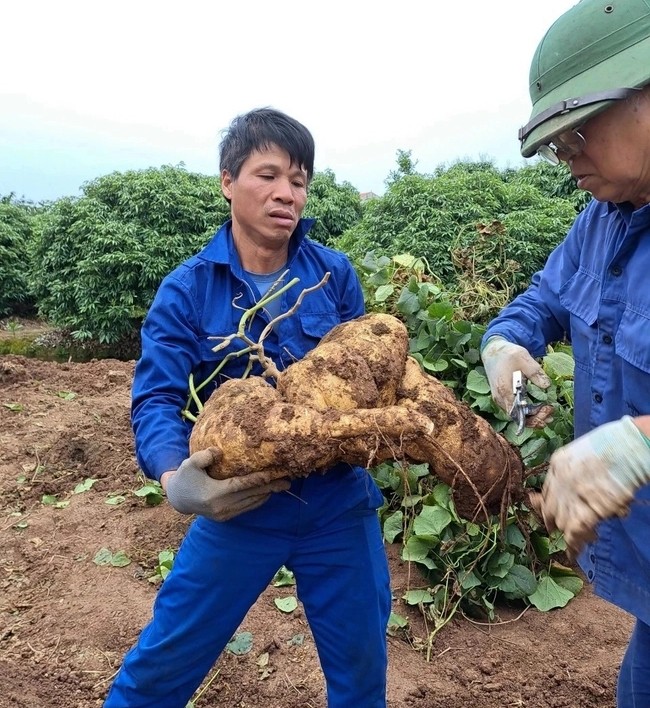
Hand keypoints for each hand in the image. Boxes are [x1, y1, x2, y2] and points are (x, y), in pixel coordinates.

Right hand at [164, 449, 290, 521]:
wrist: (178, 499)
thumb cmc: (185, 477)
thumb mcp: (190, 462)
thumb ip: (205, 456)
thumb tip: (220, 452)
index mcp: (214, 494)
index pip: (241, 485)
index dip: (258, 479)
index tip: (273, 474)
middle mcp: (222, 507)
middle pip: (251, 495)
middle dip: (271, 487)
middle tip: (288, 481)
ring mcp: (225, 514)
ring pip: (252, 503)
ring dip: (268, 494)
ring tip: (282, 485)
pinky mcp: (226, 517)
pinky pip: (247, 507)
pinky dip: (259, 500)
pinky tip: (268, 492)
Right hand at [481, 336, 551, 424]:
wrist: (492, 351)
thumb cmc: (507, 354)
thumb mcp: (523, 357)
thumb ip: (535, 371)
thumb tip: (546, 385)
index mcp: (504, 390)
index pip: (518, 413)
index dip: (534, 416)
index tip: (548, 409)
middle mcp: (500, 398)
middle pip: (518, 417)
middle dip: (536, 418)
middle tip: (551, 412)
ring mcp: (500, 399)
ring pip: (516, 415)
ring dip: (532, 416)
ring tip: (548, 412)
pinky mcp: (502, 397)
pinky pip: (514, 410)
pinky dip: (526, 412)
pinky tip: (538, 409)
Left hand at [530, 416, 649, 554]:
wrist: (627, 449)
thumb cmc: (615, 444)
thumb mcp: (587, 451)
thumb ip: (581, 468)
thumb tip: (585, 484)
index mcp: (558, 463)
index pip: (548, 489)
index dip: (547, 502)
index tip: (546, 511)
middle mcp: (558, 481)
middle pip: (550, 508)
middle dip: (554, 520)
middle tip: (557, 530)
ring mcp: (569, 497)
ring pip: (561, 523)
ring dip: (570, 533)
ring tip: (588, 536)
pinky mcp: (584, 513)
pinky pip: (573, 535)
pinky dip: (573, 546)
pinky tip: (573, 554)